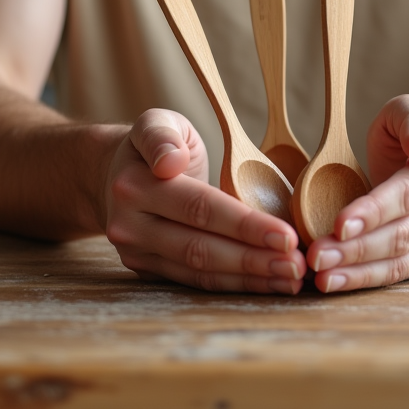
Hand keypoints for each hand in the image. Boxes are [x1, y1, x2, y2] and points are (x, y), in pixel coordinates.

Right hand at [104, 109, 305, 293]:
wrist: (111, 177)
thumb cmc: (154, 146)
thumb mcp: (155, 123)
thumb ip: (162, 135)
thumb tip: (170, 162)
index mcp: (135, 186)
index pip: (199, 208)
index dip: (245, 224)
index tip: (286, 235)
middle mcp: (131, 225)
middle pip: (201, 248)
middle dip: (253, 260)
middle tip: (297, 265)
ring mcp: (137, 253)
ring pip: (200, 272)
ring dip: (249, 279)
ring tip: (291, 279)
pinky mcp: (149, 271)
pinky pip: (196, 282)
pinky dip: (235, 286)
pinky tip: (268, 283)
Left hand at [306, 95, 408, 291]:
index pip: (407, 194)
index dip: (373, 211)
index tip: (339, 224)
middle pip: (402, 235)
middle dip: (357, 249)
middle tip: (317, 255)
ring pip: (401, 263)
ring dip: (358, 272)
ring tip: (322, 276)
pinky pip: (400, 275)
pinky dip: (367, 281)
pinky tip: (337, 281)